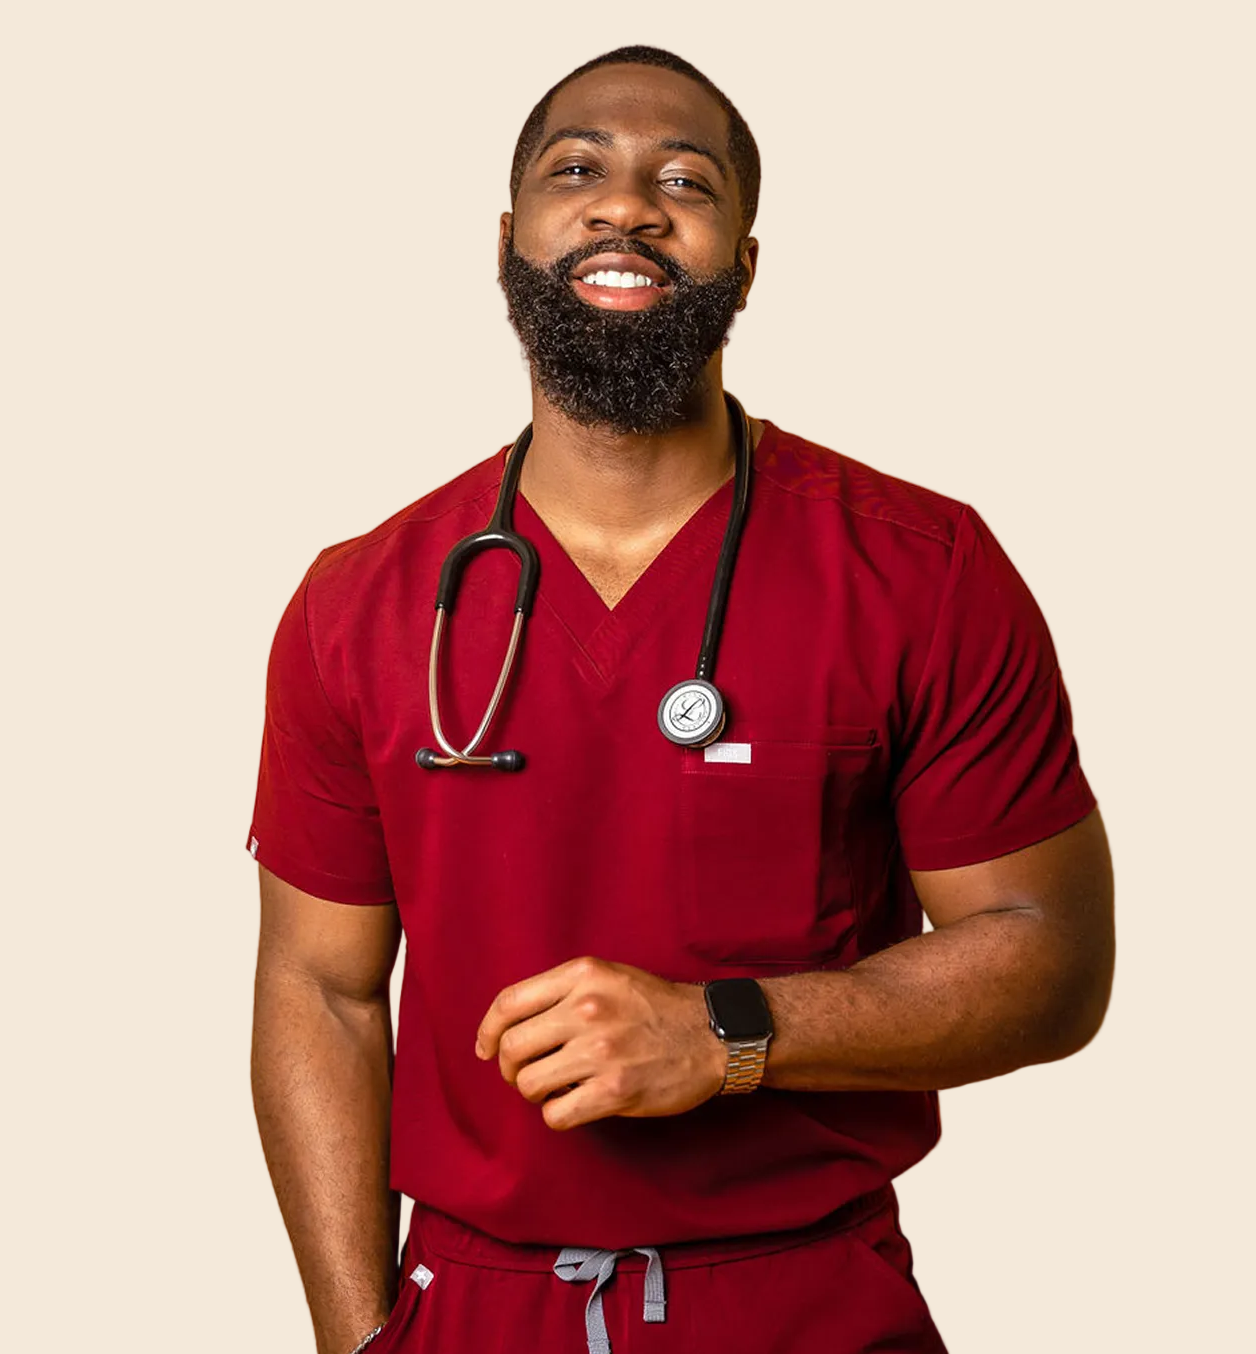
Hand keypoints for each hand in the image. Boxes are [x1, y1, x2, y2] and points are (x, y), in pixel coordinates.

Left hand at [474, 957, 726, 1130]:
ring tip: (557, 1089)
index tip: (485, 1049)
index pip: (508, 1003)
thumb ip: (561, 992)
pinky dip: (558, 1115)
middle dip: (511, 1068)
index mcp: (582, 975)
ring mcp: (601, 1051)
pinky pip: (556, 1114)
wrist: (713, 1034)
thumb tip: (507, 1028)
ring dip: (536, 1093)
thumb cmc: (656, 1007)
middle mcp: (587, 1009)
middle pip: (512, 1048)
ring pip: (528, 1084)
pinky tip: (575, 1105)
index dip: (487, 1032)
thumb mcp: (608, 977)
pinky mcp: (615, 1090)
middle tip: (528, 1074)